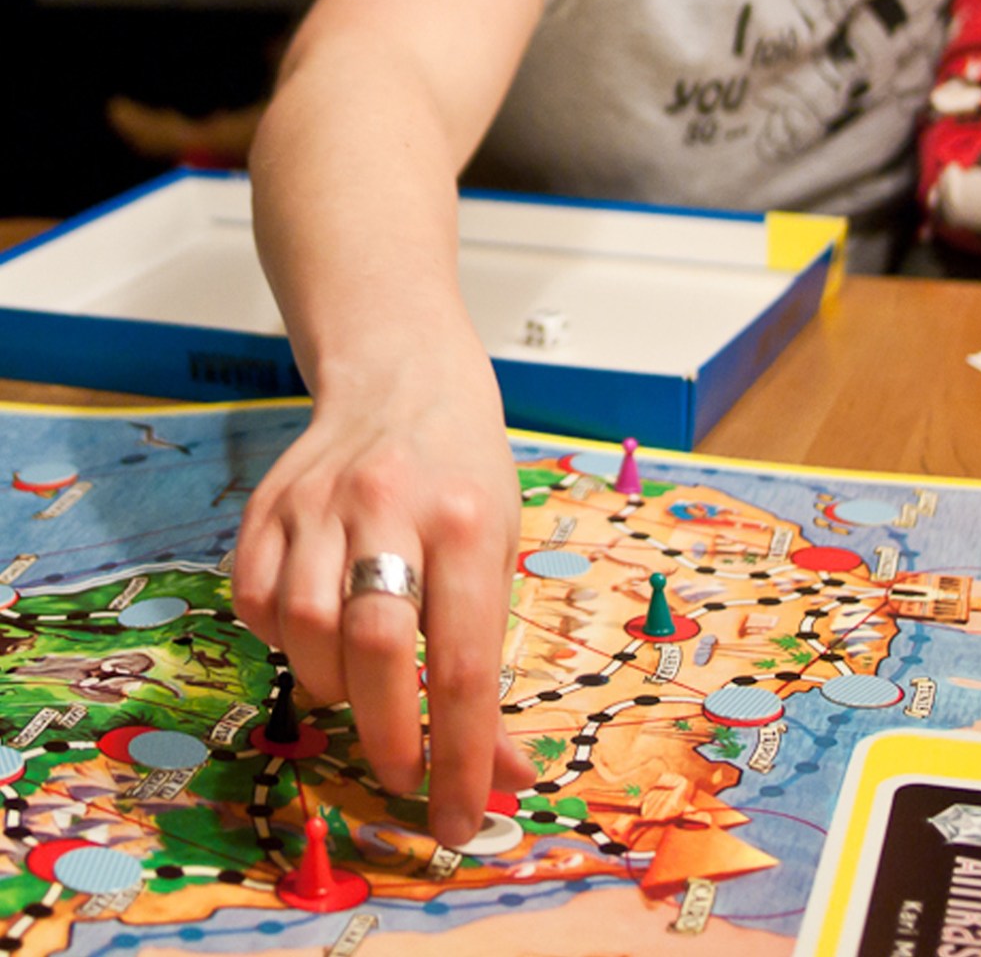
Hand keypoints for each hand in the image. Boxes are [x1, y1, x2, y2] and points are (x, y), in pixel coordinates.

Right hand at [233, 351, 534, 845]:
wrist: (404, 378)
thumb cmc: (465, 478)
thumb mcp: (501, 553)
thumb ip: (493, 663)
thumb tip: (506, 778)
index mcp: (468, 521)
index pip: (463, 659)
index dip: (462, 755)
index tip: (461, 819)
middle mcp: (390, 505)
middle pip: (374, 646)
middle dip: (389, 734)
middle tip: (406, 774)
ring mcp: (319, 501)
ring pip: (306, 630)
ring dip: (334, 690)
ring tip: (364, 692)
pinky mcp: (266, 505)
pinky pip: (256, 603)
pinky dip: (283, 643)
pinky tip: (316, 639)